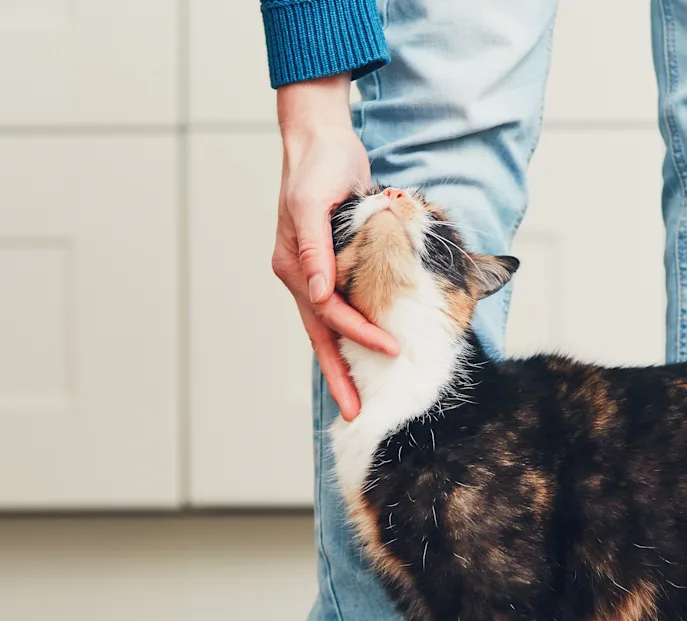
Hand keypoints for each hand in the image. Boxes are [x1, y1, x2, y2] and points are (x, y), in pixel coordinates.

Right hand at [273, 75, 397, 420]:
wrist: (321, 139)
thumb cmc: (319, 165)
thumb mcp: (314, 200)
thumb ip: (315, 247)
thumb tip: (317, 291)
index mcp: (294, 264)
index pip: (329, 313)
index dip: (360, 334)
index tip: (392, 349)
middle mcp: (301, 274)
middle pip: (322, 335)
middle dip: (338, 376)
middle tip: (355, 414)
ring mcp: (314, 272)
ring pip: (329, 328)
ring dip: (342, 362)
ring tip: (355, 398)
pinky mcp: (331, 265)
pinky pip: (340, 309)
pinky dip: (350, 334)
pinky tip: (361, 354)